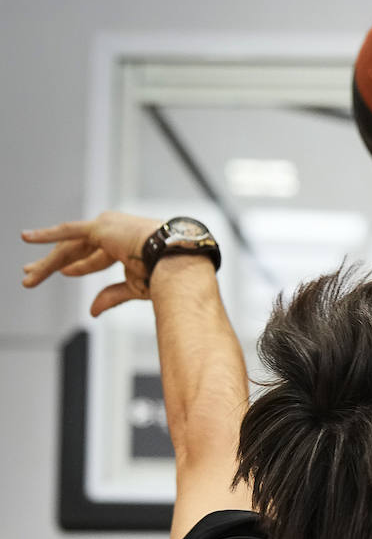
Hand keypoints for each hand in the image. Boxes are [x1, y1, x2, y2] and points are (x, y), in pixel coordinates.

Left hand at [21, 210, 159, 314]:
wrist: (178, 263)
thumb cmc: (166, 276)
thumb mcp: (134, 289)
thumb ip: (110, 296)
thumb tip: (91, 312)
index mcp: (125, 245)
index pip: (95, 255)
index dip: (77, 266)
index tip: (63, 273)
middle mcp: (113, 232)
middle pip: (76, 249)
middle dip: (54, 262)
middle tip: (32, 272)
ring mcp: (106, 226)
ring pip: (69, 246)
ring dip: (47, 262)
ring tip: (29, 274)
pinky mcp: (100, 228)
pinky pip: (68, 232)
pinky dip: (46, 235)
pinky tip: (27, 239)